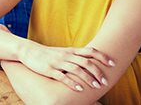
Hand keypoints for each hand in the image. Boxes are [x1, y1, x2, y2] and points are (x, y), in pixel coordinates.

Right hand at [0, 24, 114, 91]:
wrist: (28, 51)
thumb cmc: (47, 53)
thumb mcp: (62, 52)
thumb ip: (75, 56)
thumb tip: (90, 61)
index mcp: (70, 51)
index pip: (90, 51)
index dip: (102, 57)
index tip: (112, 64)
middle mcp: (66, 56)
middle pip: (86, 62)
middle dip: (97, 72)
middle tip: (105, 81)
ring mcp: (58, 63)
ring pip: (77, 69)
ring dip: (88, 78)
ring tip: (96, 87)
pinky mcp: (49, 70)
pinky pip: (62, 77)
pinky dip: (72, 83)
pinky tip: (79, 89)